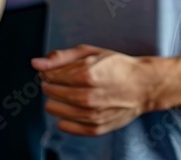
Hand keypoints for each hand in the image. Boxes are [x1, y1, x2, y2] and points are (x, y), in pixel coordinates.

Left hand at [32, 44, 157, 135]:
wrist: (144, 86)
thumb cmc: (118, 66)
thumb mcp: (91, 52)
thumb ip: (62, 57)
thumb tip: (37, 63)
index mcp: (87, 74)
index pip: (51, 76)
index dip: (49, 72)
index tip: (54, 71)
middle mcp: (88, 97)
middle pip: (52, 93)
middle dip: (51, 85)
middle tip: (61, 80)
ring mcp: (92, 115)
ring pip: (56, 110)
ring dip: (56, 101)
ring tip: (67, 93)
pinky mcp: (96, 128)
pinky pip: (67, 127)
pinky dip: (63, 118)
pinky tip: (69, 108)